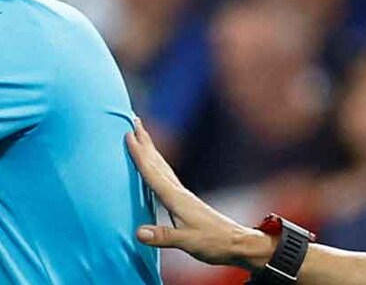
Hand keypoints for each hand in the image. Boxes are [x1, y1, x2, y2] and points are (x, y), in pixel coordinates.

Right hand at [126, 119, 277, 270]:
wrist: (237, 244)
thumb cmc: (213, 243)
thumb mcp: (187, 242)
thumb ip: (162, 236)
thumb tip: (138, 232)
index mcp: (175, 198)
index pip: (152, 172)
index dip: (139, 154)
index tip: (128, 135)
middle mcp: (178, 191)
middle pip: (157, 161)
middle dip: (144, 141)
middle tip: (134, 120)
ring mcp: (182, 194)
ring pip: (161, 165)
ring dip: (150, 149)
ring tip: (141, 134)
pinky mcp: (184, 199)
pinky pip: (165, 174)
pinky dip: (156, 163)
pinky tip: (154, 164)